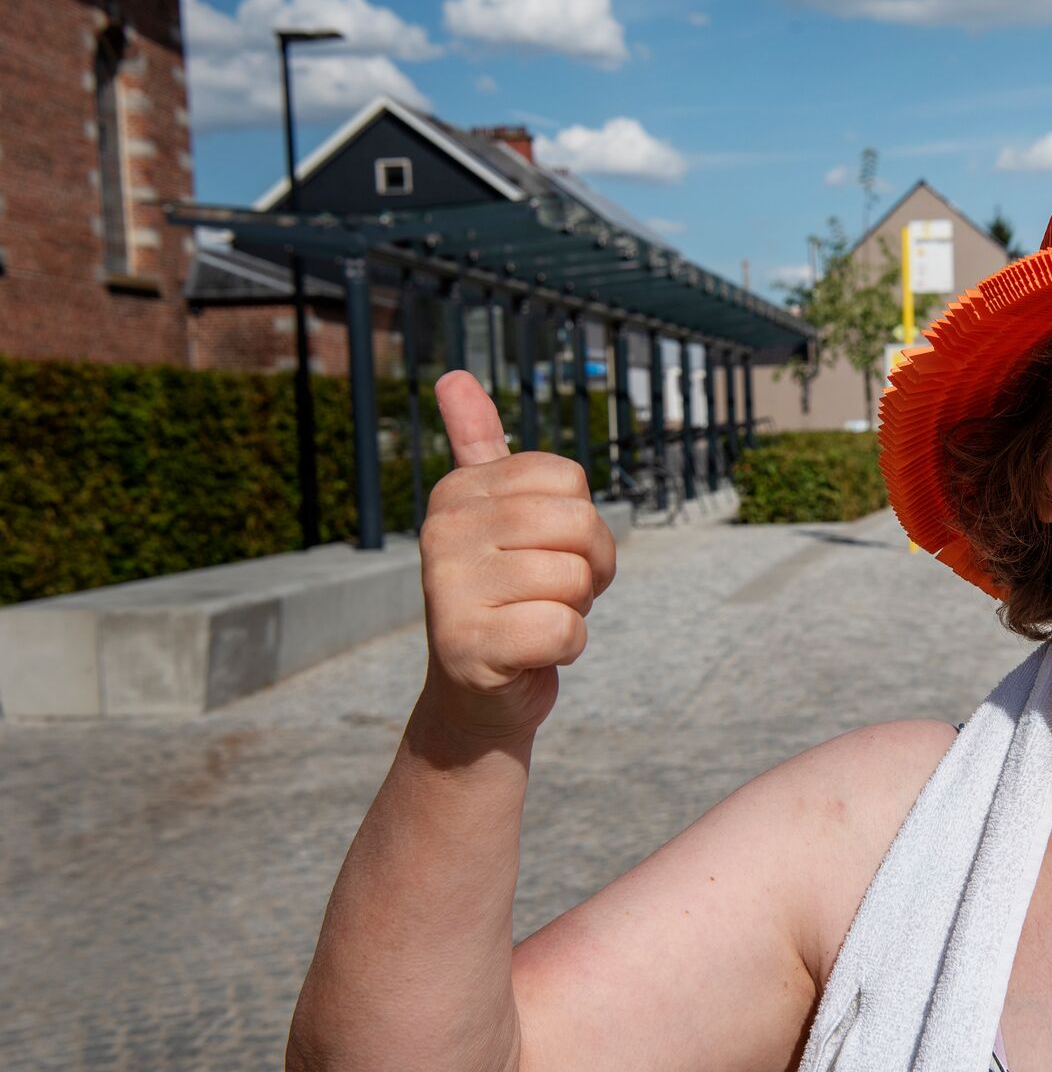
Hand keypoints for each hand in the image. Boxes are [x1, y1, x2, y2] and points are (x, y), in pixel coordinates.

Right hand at [417, 370, 616, 741]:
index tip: (547, 551)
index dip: (582, 523)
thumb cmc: (507, 597)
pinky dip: (565, 648)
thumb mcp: (497, 516)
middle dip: (589, 568)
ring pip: (574, 580)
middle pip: (579, 525)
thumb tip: (452, 375)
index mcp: (457, 490)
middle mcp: (442, 530)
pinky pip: (564, 629)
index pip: (570, 480)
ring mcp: (448, 588)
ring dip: (574, 610)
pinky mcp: (467, 645)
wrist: (478, 695)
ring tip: (534, 620)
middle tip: (552, 592)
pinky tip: (529, 654)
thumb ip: (479, 447)